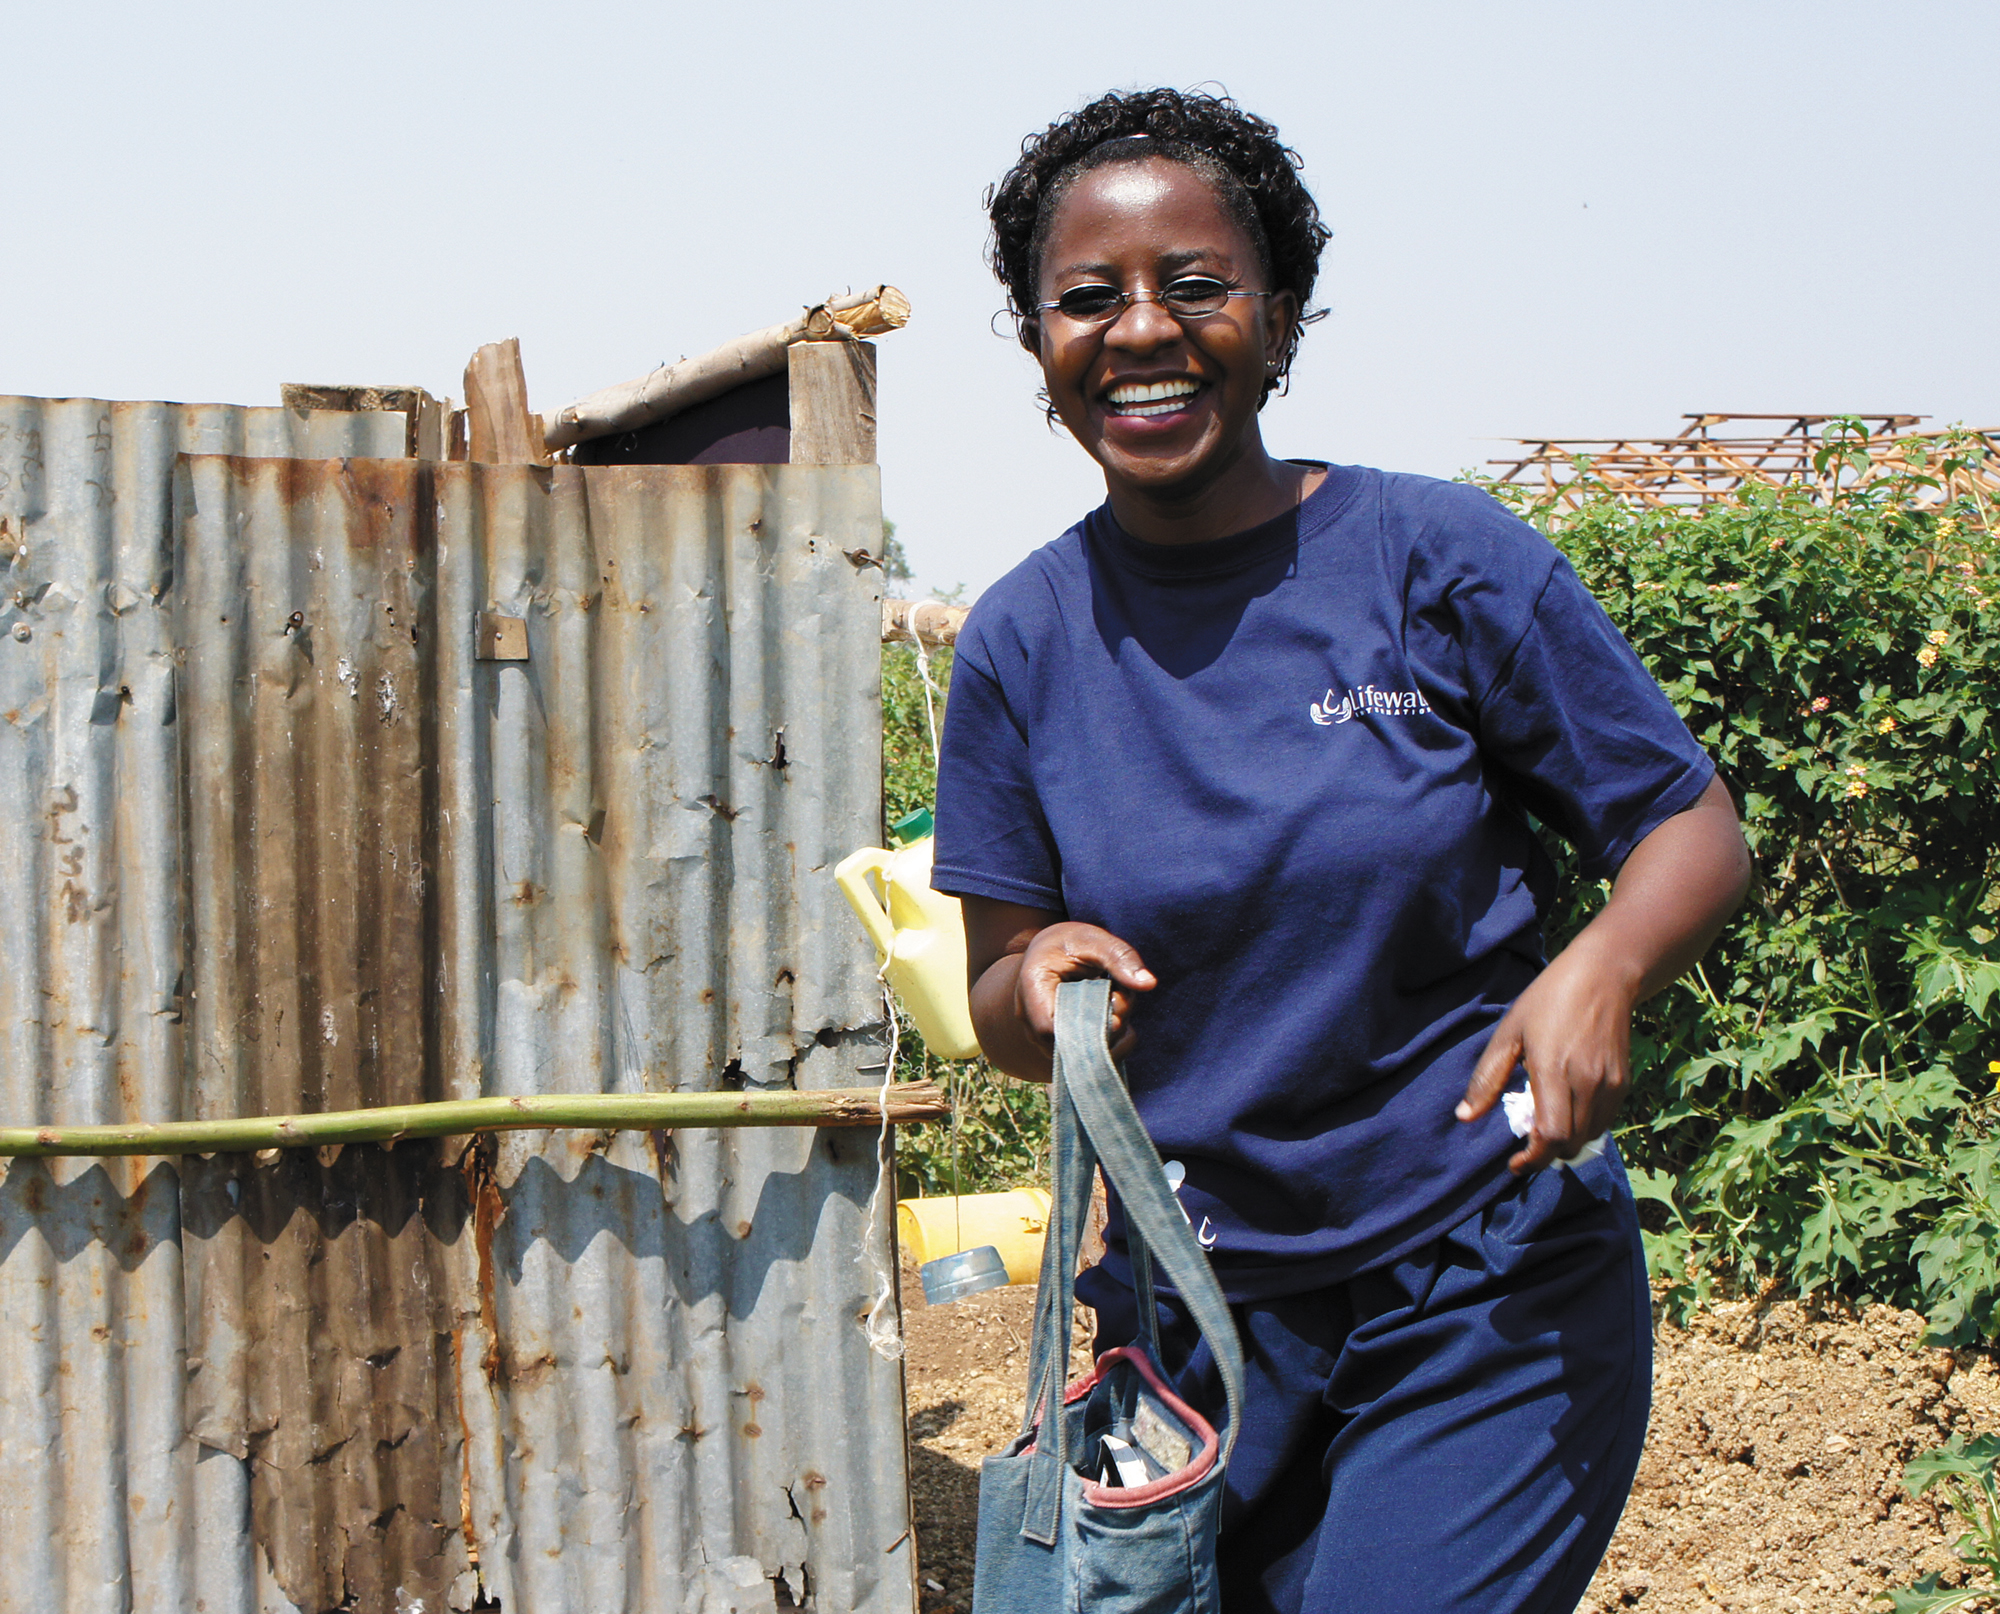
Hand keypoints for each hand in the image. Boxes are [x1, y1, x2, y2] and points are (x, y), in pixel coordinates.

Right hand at [960, 897, 1155, 1081]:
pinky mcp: (1061, 1049)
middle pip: (1070, 1046)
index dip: (1089, 1026)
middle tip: (1121, 994)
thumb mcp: (1093, 940)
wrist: (1049, 955)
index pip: (1051, 1028)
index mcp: (1033, 988)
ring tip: (1117, 999)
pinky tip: (1117, 1017)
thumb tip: (1149, 983)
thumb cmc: (1069, 944)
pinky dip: (1113, 1043)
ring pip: (1083, 1056)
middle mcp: (1029, 1020)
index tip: (1116, 1000)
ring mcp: (1043, 1039)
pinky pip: (1090, 1060)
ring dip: (1113, 1034)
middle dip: (1109, 1027)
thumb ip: (1119, 958)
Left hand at [1456, 933, 1636, 1173]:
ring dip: (1566, 1142)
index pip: (1551, 1136)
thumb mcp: (1509, 1032)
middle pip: (1570, 1144)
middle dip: (1546, 1154)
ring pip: (1590, 1137)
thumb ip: (1488, 1078)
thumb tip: (1464, 1117)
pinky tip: (1567, 1109)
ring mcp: (1609, 1084)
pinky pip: (1604, 1121)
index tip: (1515, 1164)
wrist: (1603, 976)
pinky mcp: (1623, 1082)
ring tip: (1545, 1125)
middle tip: (1526, 1144)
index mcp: (1553, 1070)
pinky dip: (1584, 1127)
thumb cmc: (1548, 1000)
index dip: (1533, 1159)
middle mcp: (1587, 1083)